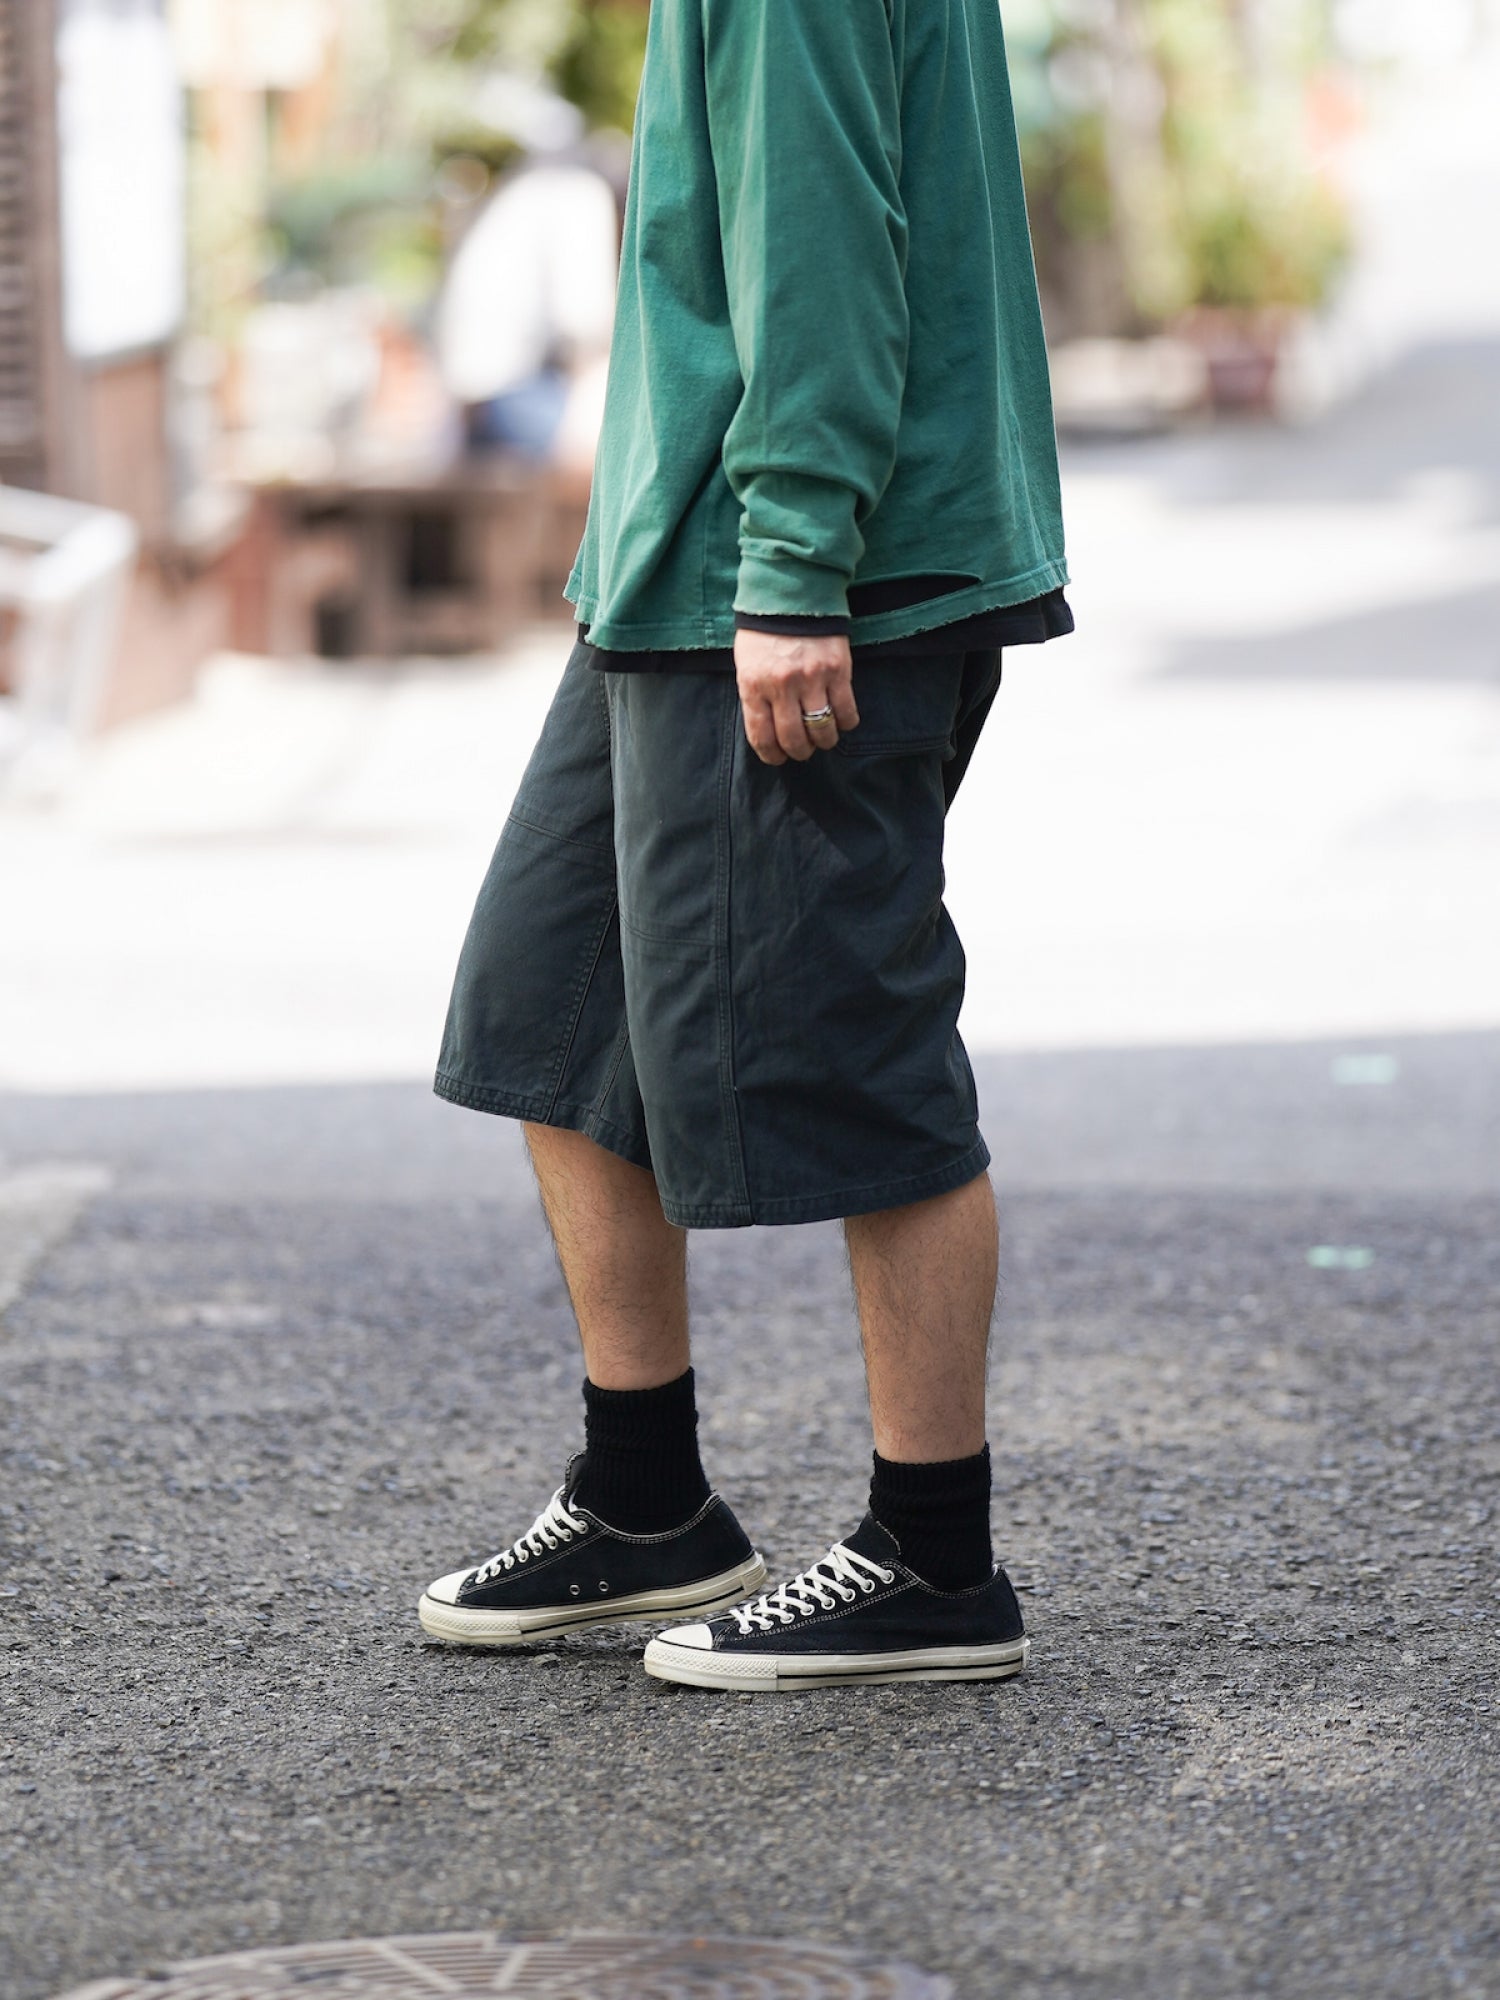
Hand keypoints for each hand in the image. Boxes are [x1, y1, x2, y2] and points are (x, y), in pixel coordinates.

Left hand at [734, 629, 859, 764]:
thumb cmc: (764, 632)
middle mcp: (782, 686)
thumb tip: (769, 731)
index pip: (762, 736)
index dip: (771, 755)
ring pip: (822, 730)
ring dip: (824, 742)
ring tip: (822, 739)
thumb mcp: (747, 664)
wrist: (791, 593)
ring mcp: (812, 678)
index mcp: (753, 685)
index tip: (778, 758)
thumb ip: (755, 696)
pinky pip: (846, 711)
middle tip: (802, 750)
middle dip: (799, 752)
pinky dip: (846, 723)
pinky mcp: (838, 670)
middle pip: (794, 739)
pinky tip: (842, 722)